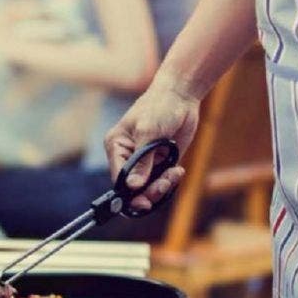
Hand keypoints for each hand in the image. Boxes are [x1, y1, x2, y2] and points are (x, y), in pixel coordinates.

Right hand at [104, 83, 198, 209]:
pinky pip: (162, 181)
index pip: (118, 177)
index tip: (143, 201)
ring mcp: (145, 161)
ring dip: (162, 186)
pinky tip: (178, 170)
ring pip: (148, 187)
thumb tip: (133, 186)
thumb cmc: (159, 107)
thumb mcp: (148, 132)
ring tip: (173, 173)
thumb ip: (141, 161)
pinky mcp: (160, 162)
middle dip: (148, 191)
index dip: (129, 193)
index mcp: (116, 147)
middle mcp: (128, 157)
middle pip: (132, 187)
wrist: (181, 96)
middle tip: (162, 186)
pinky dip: (171, 180)